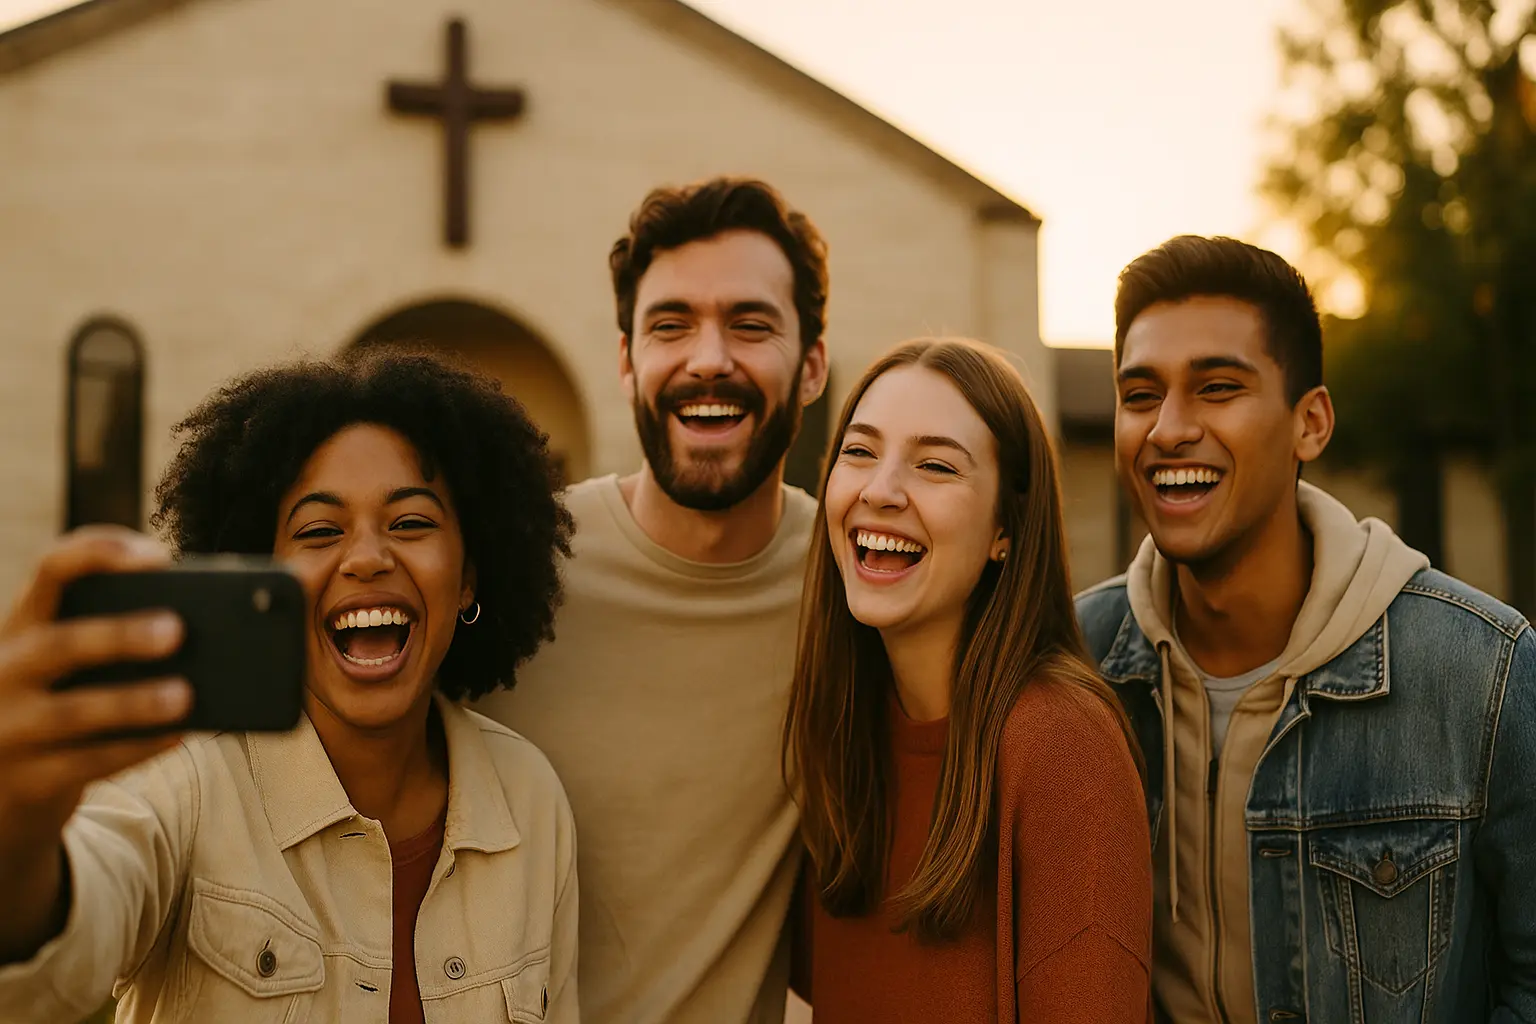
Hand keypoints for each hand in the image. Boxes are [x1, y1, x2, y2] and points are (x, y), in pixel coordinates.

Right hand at [0, 527, 191, 959]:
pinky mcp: (26, 779)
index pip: (50, 570)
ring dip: (134, 702)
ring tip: (185, 694)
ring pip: (73, 712)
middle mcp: (4, 671)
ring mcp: (8, 728)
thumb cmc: (56, 707)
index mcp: (22, 627)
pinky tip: (177, 736)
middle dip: (118, 635)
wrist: (0, 791)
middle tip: (177, 630)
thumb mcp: (67, 667)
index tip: (156, 555)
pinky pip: (86, 763)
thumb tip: (206, 628)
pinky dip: (135, 748)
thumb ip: (115, 641)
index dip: (99, 553)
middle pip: (58, 644)